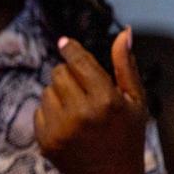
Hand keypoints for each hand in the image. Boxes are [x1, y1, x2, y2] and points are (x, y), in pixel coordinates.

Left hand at [35, 28, 147, 173]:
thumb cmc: (127, 136)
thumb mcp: (135, 102)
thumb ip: (125, 65)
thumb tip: (124, 33)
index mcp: (106, 101)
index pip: (78, 61)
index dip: (71, 49)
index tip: (65, 43)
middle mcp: (81, 113)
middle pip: (59, 72)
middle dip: (70, 77)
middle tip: (86, 94)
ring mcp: (61, 128)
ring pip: (47, 90)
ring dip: (59, 96)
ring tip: (79, 114)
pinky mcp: (45, 140)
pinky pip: (38, 110)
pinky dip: (50, 114)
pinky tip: (68, 127)